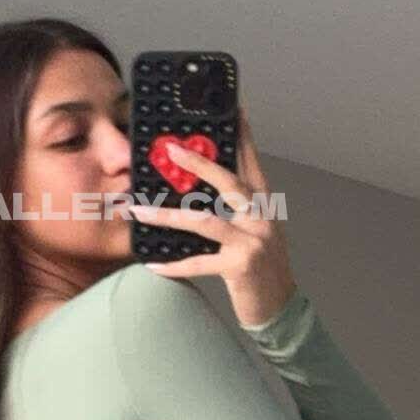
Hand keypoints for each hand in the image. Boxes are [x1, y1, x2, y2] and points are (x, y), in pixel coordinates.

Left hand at [127, 109, 297, 328]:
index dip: (242, 136)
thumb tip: (195, 189)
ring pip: (205, 222)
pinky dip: (175, 265)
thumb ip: (232, 210)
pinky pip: (199, 263)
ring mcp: (253, 242)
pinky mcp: (241, 267)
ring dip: (168, 216)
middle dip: (199, 164)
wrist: (281, 308)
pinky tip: (153, 265)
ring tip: (139, 210)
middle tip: (171, 150)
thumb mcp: (252, 232)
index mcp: (263, 206)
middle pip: (230, 182)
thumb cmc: (261, 268)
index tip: (232, 110)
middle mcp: (261, 218)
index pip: (250, 163)